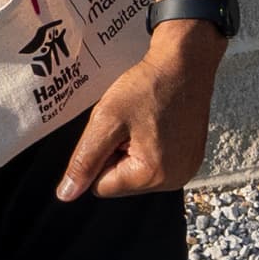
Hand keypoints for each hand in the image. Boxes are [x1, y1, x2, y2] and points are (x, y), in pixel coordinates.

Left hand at [58, 25, 221, 199]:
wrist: (184, 65)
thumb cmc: (147, 87)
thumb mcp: (106, 121)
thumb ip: (84, 161)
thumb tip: (66, 194)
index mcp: (152, 175)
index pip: (101, 186)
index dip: (100, 156)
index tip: (116, 130)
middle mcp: (174, 181)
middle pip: (122, 183)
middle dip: (118, 155)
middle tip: (130, 125)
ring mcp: (186, 171)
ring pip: (138, 176)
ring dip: (134, 153)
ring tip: (145, 124)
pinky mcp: (192, 161)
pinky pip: (157, 167)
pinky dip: (152, 149)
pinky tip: (158, 126)